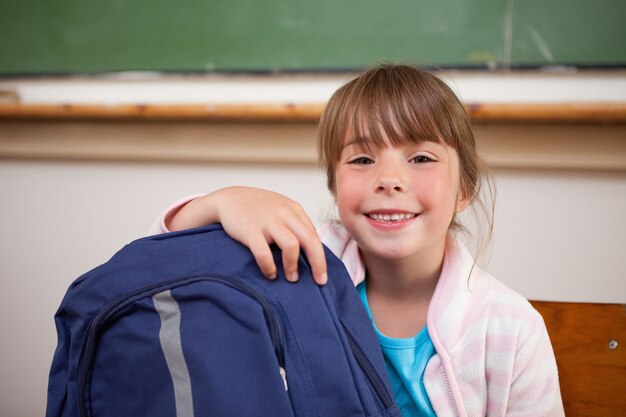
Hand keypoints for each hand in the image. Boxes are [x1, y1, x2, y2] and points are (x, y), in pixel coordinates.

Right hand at [167, 187, 327, 284]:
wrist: (229, 198)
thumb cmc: (257, 208)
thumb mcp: (281, 209)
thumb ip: (296, 225)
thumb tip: (312, 249)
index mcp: (294, 210)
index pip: (314, 235)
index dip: (321, 257)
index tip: (322, 274)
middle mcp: (284, 213)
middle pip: (310, 240)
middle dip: (318, 263)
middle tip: (319, 281)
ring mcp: (267, 221)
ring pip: (291, 245)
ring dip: (293, 266)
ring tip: (292, 278)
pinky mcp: (250, 230)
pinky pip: (264, 253)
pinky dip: (269, 267)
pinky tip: (270, 273)